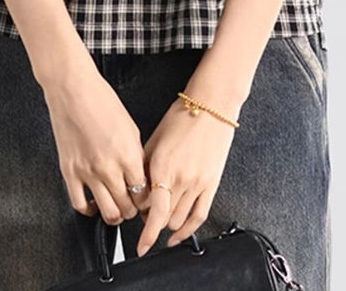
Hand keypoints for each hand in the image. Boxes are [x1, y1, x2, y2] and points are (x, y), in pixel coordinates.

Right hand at [41, 55, 151, 224]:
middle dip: (133, 210)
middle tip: (132, 206)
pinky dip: (88, 210)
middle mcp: (109, 167)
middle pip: (127, 207)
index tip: (147, 200)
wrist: (73, 89)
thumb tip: (140, 176)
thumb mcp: (130, 127)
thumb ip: (136, 155)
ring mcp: (88, 171)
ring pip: (107, 212)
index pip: (145, 194)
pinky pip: (79, 205)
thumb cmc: (101, 100)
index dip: (148, 201)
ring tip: (116, 209)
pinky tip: (93, 204)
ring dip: (115, 215)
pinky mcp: (69, 172)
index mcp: (128, 154)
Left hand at [136, 95, 238, 256]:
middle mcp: (180, 178)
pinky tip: (177, 237)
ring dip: (166, 224)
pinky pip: (199, 217)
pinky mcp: (211, 185)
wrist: (210, 107)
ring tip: (160, 216)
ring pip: (178, 221)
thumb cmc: (181, 117)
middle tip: (145, 214)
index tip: (134, 227)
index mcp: (162, 166)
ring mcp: (198, 183)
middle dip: (150, 220)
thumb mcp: (154, 139)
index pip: (149, 211)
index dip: (139, 221)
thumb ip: (144, 167)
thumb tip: (136, 189)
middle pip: (161, 218)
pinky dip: (186, 232)